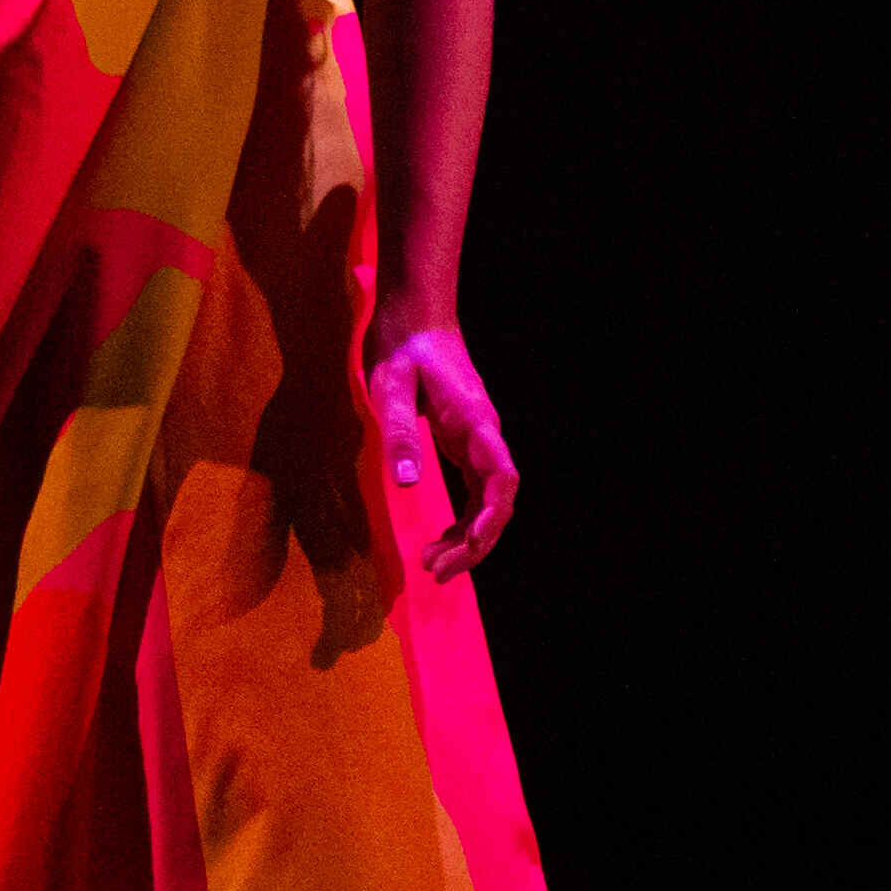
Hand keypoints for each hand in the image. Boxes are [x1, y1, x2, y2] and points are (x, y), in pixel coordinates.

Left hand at [367, 322, 516, 576]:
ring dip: (467, 537)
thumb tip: (409, 482)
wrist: (418, 318)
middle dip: (475, 542)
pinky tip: (441, 539)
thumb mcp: (391, 386)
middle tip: (437, 572)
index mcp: (474, 422)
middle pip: (497, 500)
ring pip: (487, 501)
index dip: (491, 516)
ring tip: (433, 564)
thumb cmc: (404, 347)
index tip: (470, 545)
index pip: (500, 478)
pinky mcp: (464, 444)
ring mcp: (477, 442)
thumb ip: (400, 432)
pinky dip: (461, 520)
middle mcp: (484, 436)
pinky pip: (473, 492)